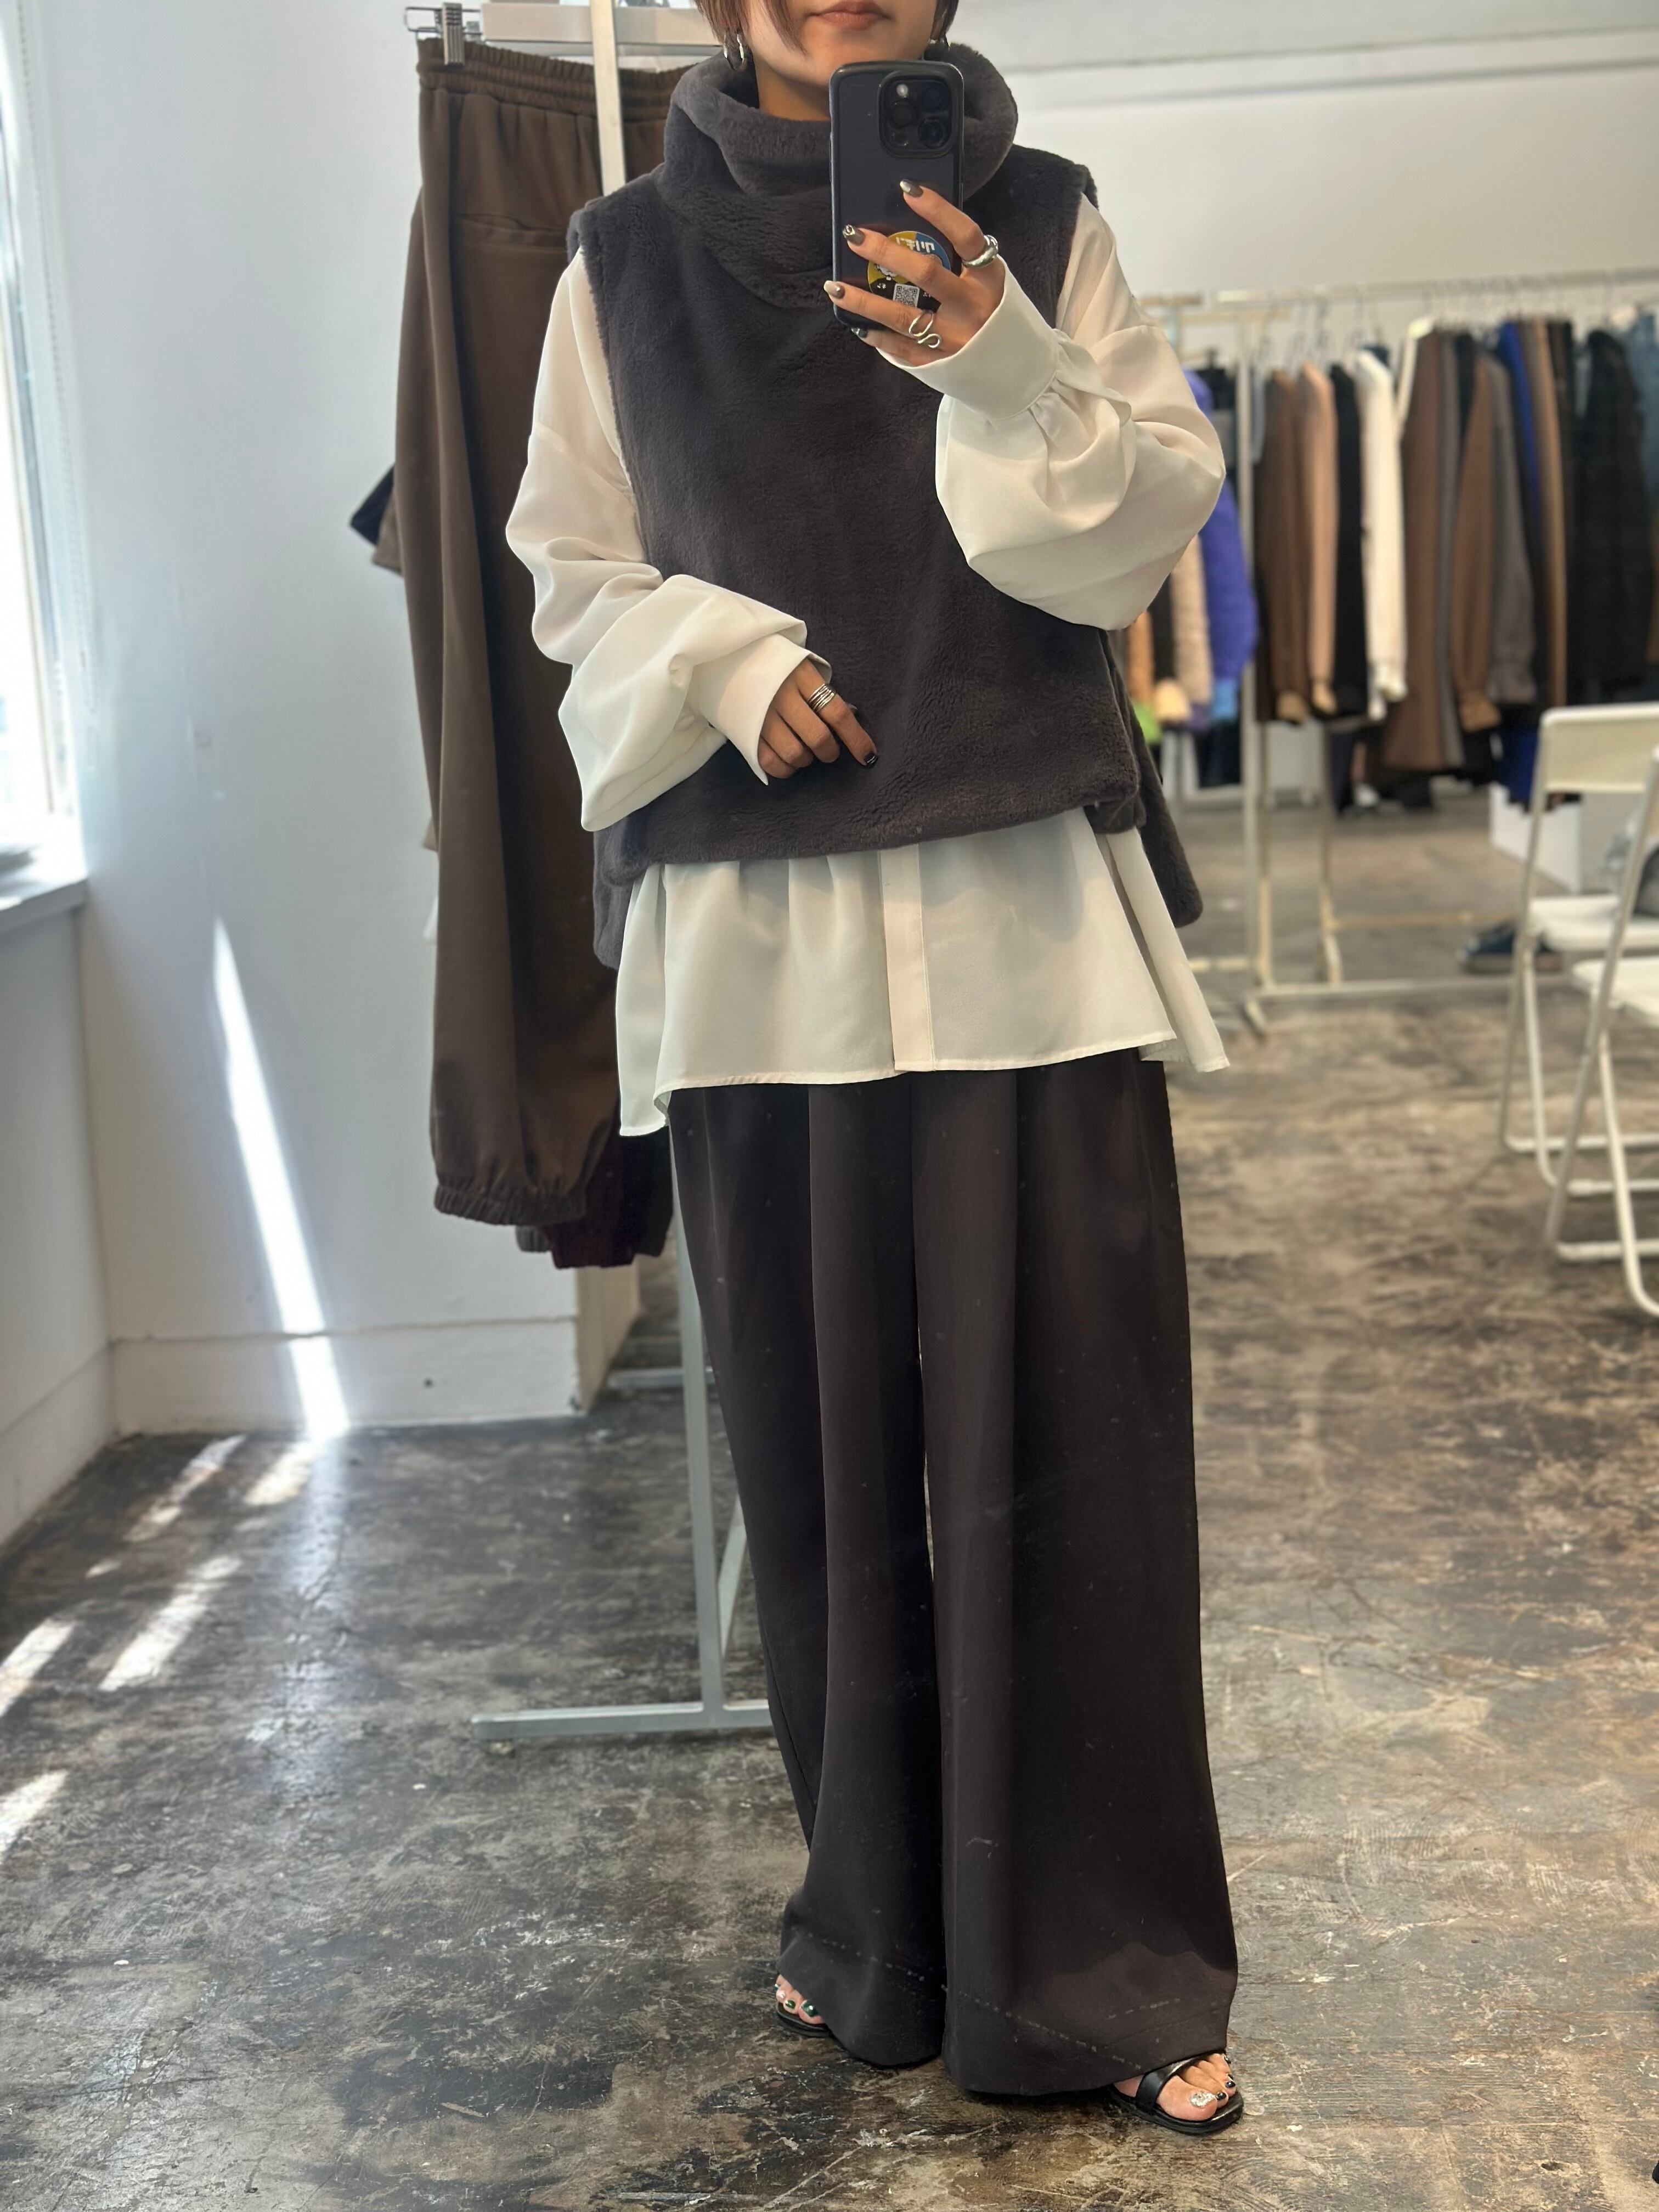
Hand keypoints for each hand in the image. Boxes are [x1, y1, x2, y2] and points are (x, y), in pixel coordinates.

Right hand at [757, 658, 876, 778]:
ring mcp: (761, 715)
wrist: (730, 657)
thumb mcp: (803, 668)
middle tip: (829, 751)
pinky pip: (771, 762)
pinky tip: (789, 761)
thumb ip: (824, 692)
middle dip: (830, 751)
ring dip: (807, 760)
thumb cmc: (776, 665)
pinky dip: (785, 769)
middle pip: (818, 737)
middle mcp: (781, 696)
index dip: (856, 738)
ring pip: (795, 754)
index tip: (868, 755)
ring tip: (805, 751)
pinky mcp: (745, 731)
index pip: (837, 712)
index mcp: (801, 676)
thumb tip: (851, 718)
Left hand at [824, 181, 1004, 367]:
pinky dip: (877, 336)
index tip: (908, 189)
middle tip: (854, 236)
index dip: (938, 210)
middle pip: (925, 273)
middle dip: (886, 251)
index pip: (965, 236)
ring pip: (902, 316)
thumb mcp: (988, 282)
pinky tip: (857, 324)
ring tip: (834, 287)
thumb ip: (961, 261)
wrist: (1014, 370)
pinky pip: (901, 349)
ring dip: (863, 301)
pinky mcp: (939, 365)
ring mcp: (954, 339)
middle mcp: (971, 308)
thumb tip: (912, 231)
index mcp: (988, 279)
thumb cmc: (994, 315)